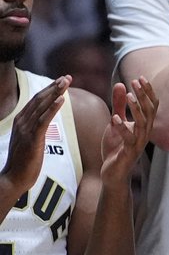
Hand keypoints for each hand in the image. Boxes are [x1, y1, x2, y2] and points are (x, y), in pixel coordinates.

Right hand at [0, 75, 69, 196]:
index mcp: (20, 121)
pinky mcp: (32, 138)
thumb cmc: (24, 161)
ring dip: (55, 93)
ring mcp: (26, 129)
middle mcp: (22, 122)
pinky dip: (53, 108)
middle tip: (67, 77)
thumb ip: (34, 128)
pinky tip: (61, 99)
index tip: (61, 80)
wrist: (14, 178)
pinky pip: (44, 120)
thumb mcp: (28, 140)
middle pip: (39, 100)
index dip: (49, 89)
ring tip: (66, 82)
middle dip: (54, 87)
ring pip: (42, 106)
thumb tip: (43, 119)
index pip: (36, 100)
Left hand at [100, 78, 156, 183]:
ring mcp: (138, 144)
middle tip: (135, 82)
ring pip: (142, 124)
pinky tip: (114, 118)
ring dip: (136, 109)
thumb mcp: (115, 123)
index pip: (151, 106)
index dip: (148, 92)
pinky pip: (128, 139)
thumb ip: (119, 105)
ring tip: (128, 96)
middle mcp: (144, 134)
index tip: (140, 77)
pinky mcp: (128, 153)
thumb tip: (120, 85)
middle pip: (149, 112)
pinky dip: (122, 128)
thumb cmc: (116, 149)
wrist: (113, 174)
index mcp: (143, 126)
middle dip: (143, 96)